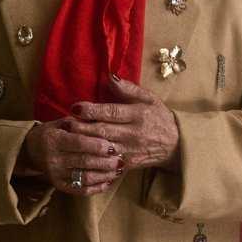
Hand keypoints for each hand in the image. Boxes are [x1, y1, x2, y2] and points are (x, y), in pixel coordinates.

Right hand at [20, 117, 124, 195]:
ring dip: (105, 175)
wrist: (32, 151)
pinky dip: (97, 187)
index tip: (112, 146)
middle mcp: (54, 159)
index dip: (97, 145)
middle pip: (85, 162)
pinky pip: (81, 190)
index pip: (79, 143)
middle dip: (105, 161)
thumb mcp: (61, 123)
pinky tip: (108, 181)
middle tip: (121, 159)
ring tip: (118, 170)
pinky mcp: (60, 186)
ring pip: (85, 177)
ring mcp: (56, 174)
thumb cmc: (52, 133)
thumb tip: (103, 121)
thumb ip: (80, 122)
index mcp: (54, 140)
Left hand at [65, 76, 180, 173]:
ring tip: (68, 138)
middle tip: (66, 123)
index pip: (112, 112)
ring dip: (85, 144)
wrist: (176, 145)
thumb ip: (129, 89)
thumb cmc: (159, 117)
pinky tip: (80, 156)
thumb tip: (110, 76)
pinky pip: (108, 163)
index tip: (76, 107)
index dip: (93, 110)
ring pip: (103, 149)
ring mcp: (130, 151)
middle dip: (83, 128)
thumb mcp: (149, 99)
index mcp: (137, 115)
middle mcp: (133, 134)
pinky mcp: (128, 164)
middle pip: (104, 131)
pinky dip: (94, 160)